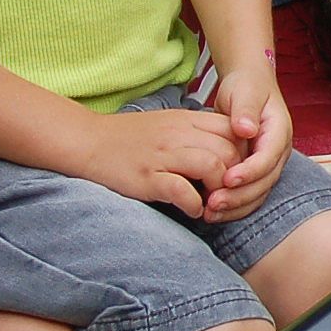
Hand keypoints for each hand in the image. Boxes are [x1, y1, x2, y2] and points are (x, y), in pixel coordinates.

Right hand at [69, 105, 241, 217]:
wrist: (87, 141)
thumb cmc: (130, 137)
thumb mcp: (170, 124)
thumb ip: (198, 132)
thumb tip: (229, 150)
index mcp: (187, 120)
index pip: (234, 130)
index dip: (244, 153)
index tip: (238, 171)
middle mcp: (179, 134)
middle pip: (229, 150)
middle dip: (236, 176)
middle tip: (228, 193)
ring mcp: (163, 155)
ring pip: (212, 166)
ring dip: (219, 190)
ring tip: (213, 203)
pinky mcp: (146, 177)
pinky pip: (181, 190)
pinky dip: (193, 204)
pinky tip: (192, 210)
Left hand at [200, 67, 291, 221]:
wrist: (249, 85)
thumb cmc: (247, 86)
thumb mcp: (245, 91)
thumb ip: (246, 110)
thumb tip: (247, 129)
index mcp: (279, 131)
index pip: (269, 157)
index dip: (250, 171)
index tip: (228, 179)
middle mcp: (278, 151)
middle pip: (266, 181)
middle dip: (240, 196)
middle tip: (213, 203)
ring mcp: (268, 163)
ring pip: (258, 193)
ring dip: (236, 207)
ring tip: (209, 213)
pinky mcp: (255, 171)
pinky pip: (249, 194)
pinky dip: (233, 206)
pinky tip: (211, 211)